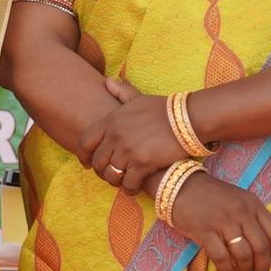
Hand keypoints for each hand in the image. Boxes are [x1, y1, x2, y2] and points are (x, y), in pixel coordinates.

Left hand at [76, 93, 191, 195]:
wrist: (188, 119)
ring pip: (111, 174)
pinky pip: (128, 183)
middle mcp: (116, 136)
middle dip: (101, 171)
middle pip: (97, 161)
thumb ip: (122, 92)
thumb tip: (108, 81)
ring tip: (122, 180)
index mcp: (111, 121)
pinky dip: (130, 188)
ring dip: (115, 180)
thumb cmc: (164, 109)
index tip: (87, 162)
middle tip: (109, 174)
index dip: (83, 155)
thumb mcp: (139, 98)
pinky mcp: (142, 164)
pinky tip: (134, 187)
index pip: (85, 141)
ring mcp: (128, 151)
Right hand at [160, 171, 270, 270]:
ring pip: (243, 254)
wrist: (181, 186)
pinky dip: (227, 269)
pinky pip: (221, 257)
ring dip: (246, 270)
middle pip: (261, 247)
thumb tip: (265, 251)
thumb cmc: (212, 196)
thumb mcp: (239, 200)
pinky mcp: (204, 231)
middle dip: (263, 267)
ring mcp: (223, 222)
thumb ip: (253, 219)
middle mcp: (241, 212)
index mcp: (254, 204)